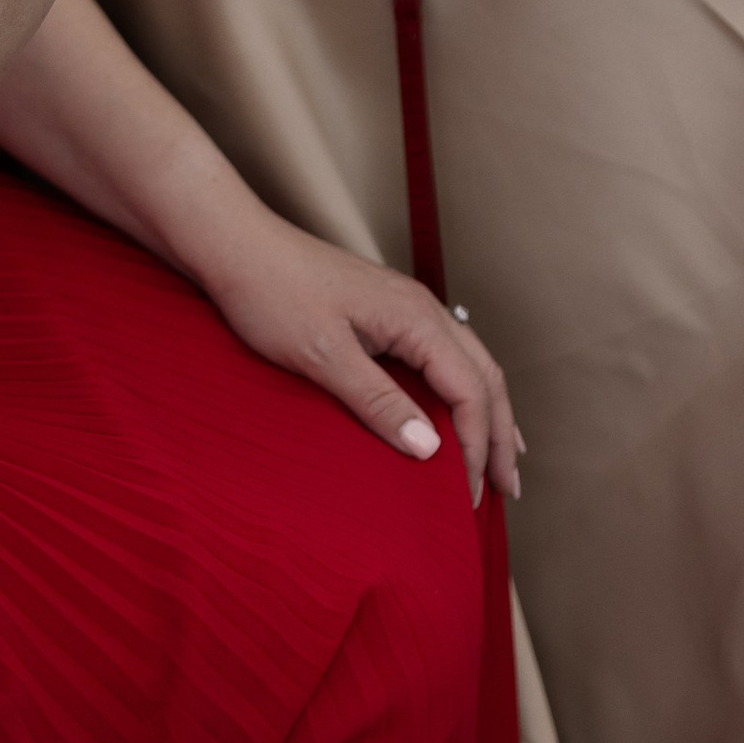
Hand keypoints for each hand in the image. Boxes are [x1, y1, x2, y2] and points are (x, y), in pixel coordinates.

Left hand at [206, 217, 519, 506]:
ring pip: (470, 364)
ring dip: (489, 413)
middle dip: (499, 435)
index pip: (469, 391)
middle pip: (484, 377)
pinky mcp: (386, 311)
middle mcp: (422, 308)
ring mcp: (407, 307)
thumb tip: (429, 449)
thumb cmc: (271, 294)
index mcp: (415, 318)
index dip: (475, 447)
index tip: (467, 498)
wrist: (236, 244)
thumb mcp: (322, 355)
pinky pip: (444, 356)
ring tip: (502, 460)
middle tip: (507, 489)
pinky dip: (463, 391)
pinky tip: (458, 410)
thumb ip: (377, 401)